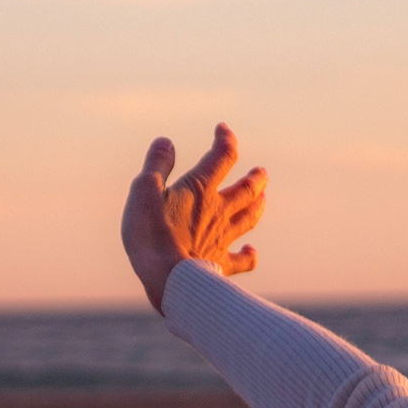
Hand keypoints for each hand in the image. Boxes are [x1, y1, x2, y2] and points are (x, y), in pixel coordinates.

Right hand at [121, 124, 265, 313]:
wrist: (167, 278)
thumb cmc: (151, 233)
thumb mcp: (144, 190)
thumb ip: (156, 165)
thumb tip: (166, 141)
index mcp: (200, 189)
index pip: (222, 156)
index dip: (225, 140)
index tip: (223, 129)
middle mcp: (218, 211)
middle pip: (246, 189)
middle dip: (255, 178)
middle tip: (261, 173)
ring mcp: (223, 238)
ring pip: (249, 218)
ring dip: (258, 206)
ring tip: (263, 198)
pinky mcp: (220, 265)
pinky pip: (242, 261)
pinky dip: (249, 256)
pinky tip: (251, 252)